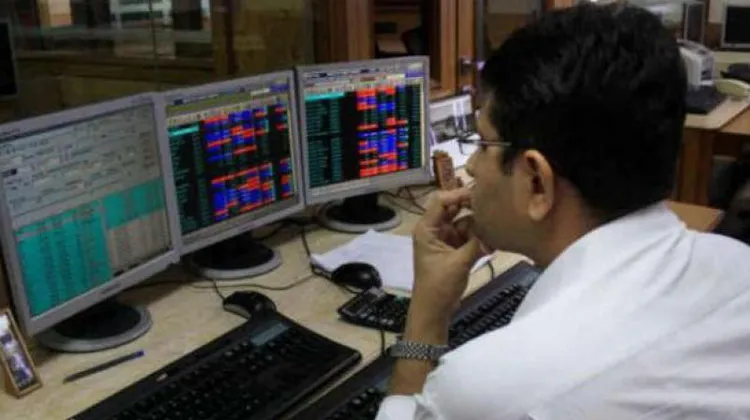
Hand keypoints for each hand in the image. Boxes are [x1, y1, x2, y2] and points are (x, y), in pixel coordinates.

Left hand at [409, 188, 484, 328]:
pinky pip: (469, 237)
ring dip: (479, 226)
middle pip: (454, 209)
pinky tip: (496, 239)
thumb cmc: (439, 286)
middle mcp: (435, 230)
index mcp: (427, 229)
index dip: (458, 194)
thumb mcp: (458, 263)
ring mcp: (445, 240)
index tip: (479, 193)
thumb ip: (477, 243)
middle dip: (472, 208)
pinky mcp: (455, 251)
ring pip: (465, 224)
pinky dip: (480, 238)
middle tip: (494, 204)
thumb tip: (496, 229)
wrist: (433, 311)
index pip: (441, 201)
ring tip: (498, 224)